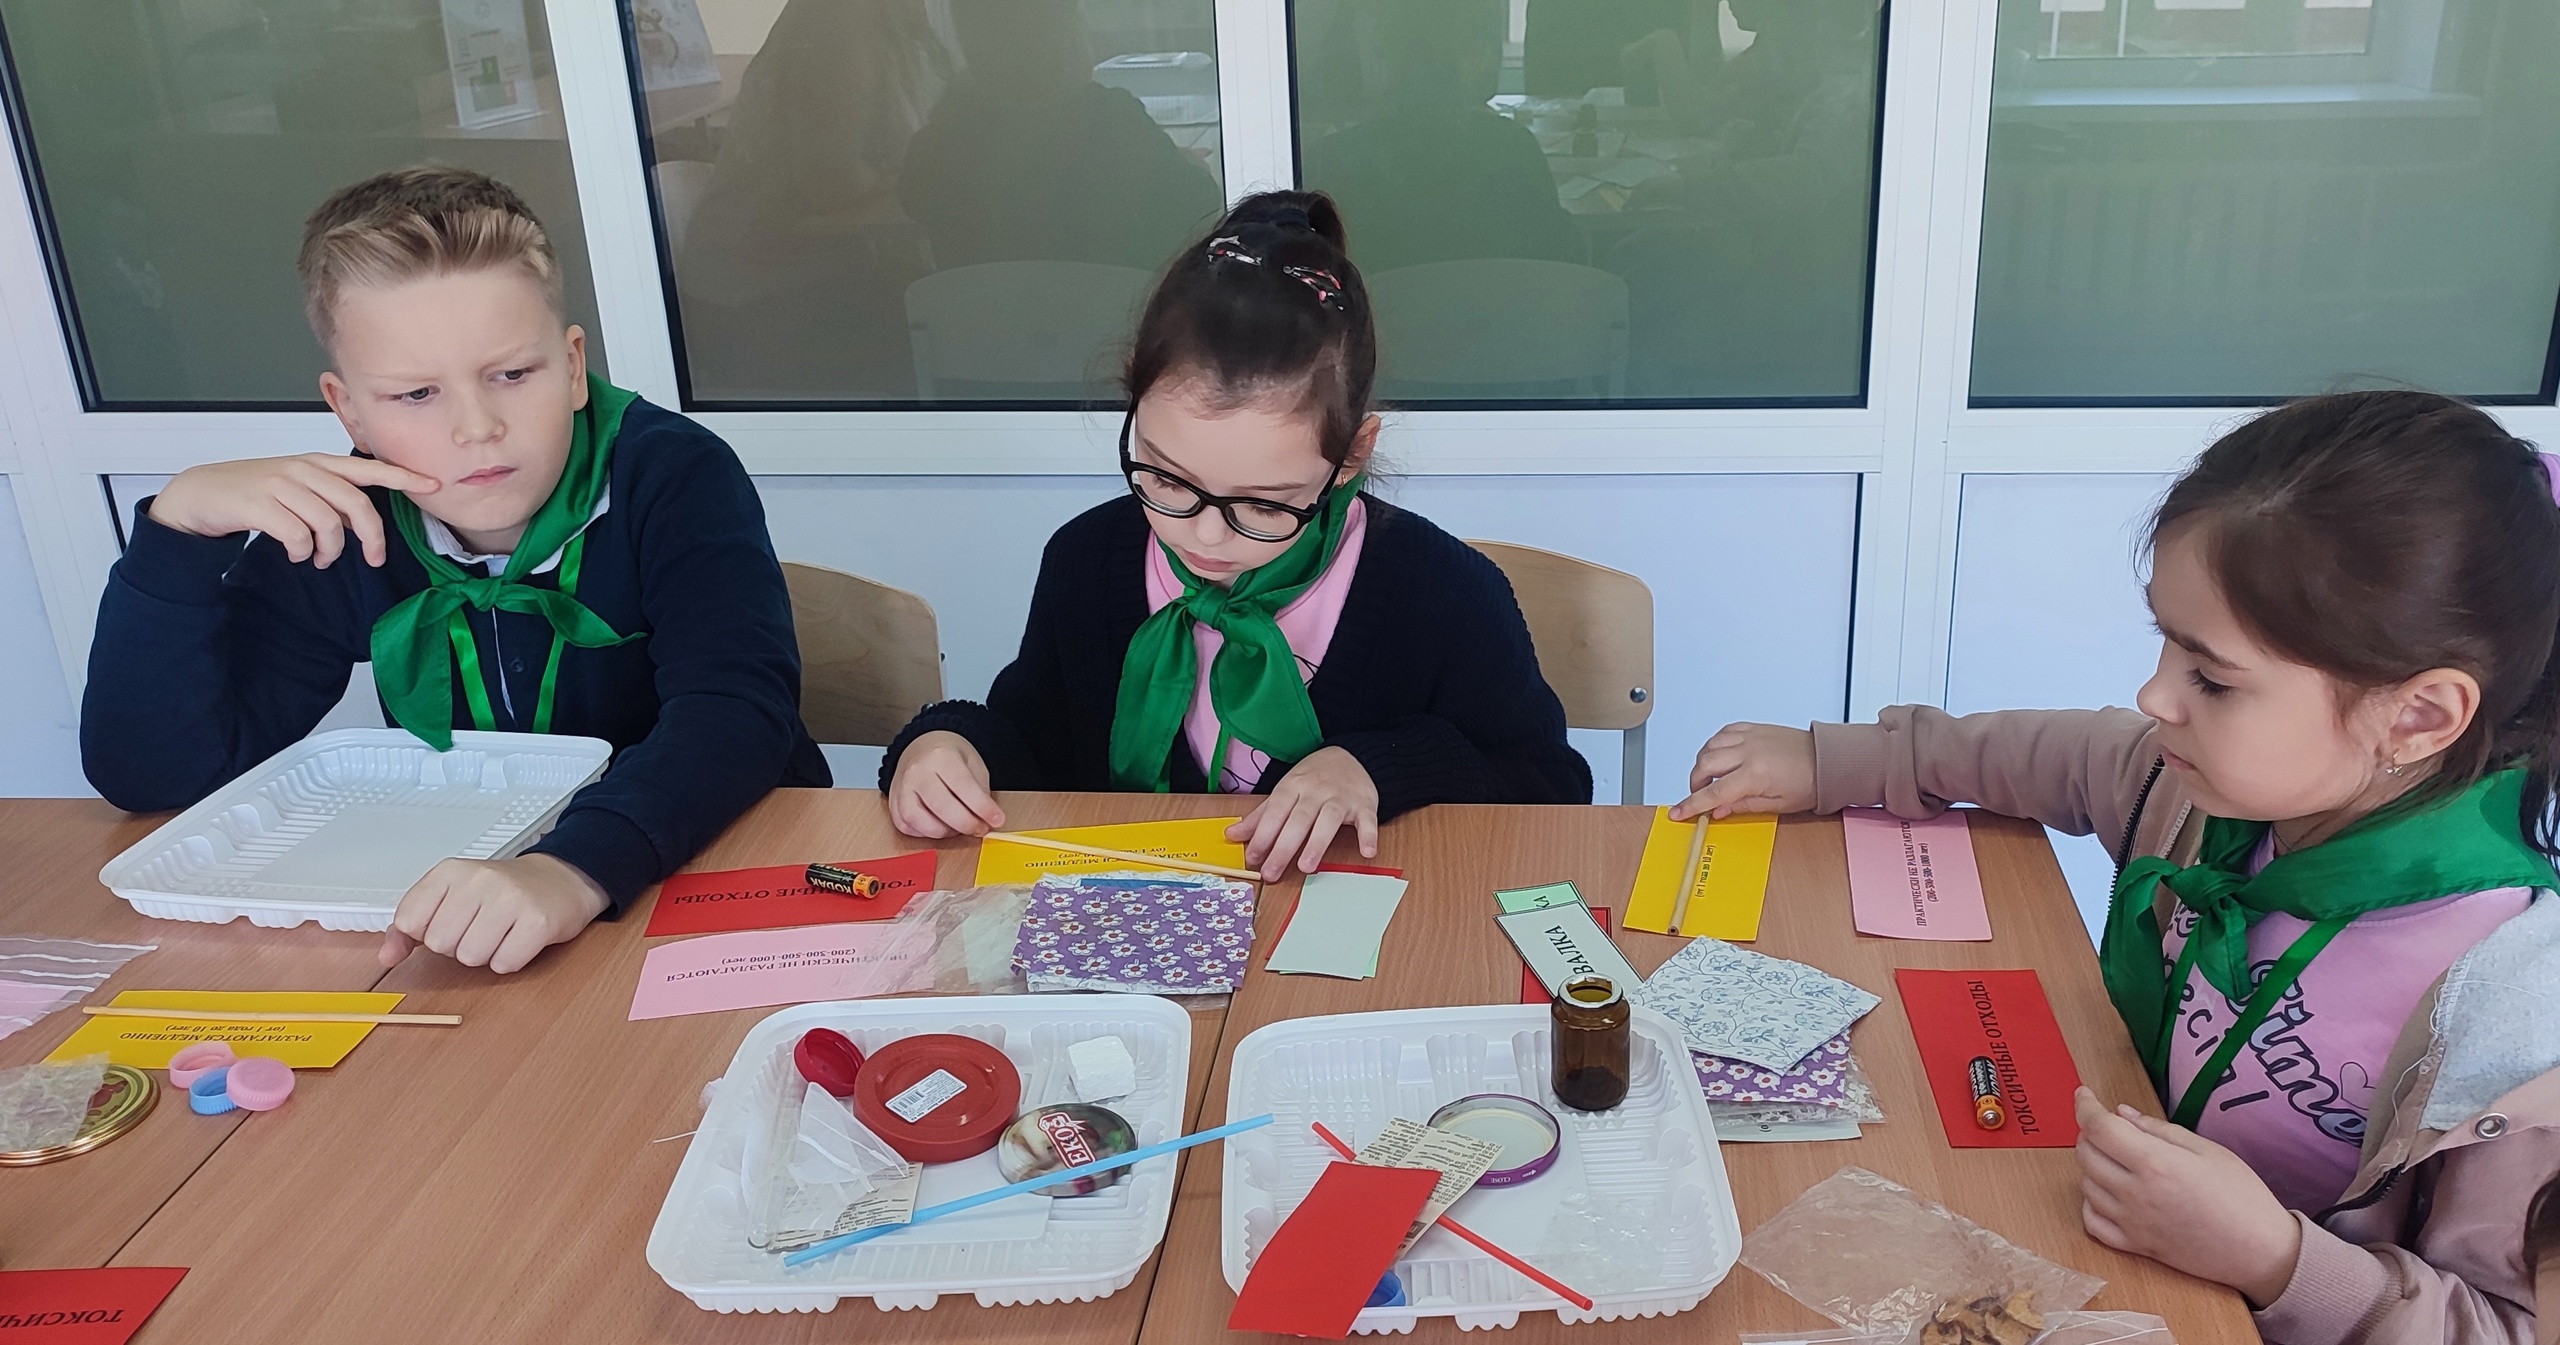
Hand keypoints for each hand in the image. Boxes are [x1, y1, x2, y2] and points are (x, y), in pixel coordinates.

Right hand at [149, 453, 439, 567]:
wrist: (200, 495)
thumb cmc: (253, 494)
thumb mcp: (297, 489)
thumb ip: (329, 499)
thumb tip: (360, 525)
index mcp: (315, 464)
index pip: (367, 467)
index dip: (401, 476)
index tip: (432, 484)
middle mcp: (301, 469)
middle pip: (356, 504)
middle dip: (372, 537)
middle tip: (373, 559)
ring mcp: (280, 484)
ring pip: (328, 524)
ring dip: (330, 550)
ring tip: (318, 558)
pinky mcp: (259, 504)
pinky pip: (297, 535)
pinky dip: (300, 551)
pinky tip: (294, 554)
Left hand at [378, 853, 608, 974]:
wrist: (561, 879)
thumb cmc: (501, 893)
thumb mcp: (450, 898)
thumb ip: (411, 927)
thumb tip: (387, 956)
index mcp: (450, 871)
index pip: (410, 922)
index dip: (429, 932)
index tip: (451, 920)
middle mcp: (479, 879)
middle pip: (441, 944)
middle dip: (459, 946)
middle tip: (482, 926)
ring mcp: (510, 899)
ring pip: (471, 957)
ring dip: (486, 954)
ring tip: (502, 933)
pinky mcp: (538, 921)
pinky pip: (505, 964)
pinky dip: (510, 960)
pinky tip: (519, 940)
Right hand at [888, 731, 1004, 837]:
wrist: (921, 747)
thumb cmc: (948, 756)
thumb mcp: (972, 763)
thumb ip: (980, 791)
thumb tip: (987, 819)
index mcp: (940, 756)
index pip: (963, 786)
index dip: (982, 808)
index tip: (997, 820)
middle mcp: (917, 772)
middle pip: (942, 806)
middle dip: (966, 824)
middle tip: (980, 828)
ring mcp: (901, 788)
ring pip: (921, 821)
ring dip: (945, 831)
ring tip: (958, 826)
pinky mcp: (894, 804)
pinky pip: (908, 827)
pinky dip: (926, 832)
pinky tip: (940, 825)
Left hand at [1229, 746, 1378, 880]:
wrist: (1353, 756)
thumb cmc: (1313, 778)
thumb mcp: (1285, 790)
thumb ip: (1261, 816)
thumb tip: (1232, 835)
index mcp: (1292, 786)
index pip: (1275, 811)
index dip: (1263, 834)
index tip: (1252, 857)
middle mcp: (1315, 791)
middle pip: (1298, 820)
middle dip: (1283, 847)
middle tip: (1271, 872)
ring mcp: (1341, 797)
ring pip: (1328, 820)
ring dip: (1317, 843)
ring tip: (1306, 867)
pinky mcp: (1364, 804)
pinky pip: (1367, 820)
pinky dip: (1368, 835)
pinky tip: (1366, 852)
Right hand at [1669, 722, 1815, 820]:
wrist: (1827, 761)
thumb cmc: (1809, 783)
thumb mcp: (1775, 805)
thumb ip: (1741, 806)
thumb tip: (1717, 810)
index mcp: (1754, 775)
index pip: (1713, 793)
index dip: (1692, 805)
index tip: (1678, 813)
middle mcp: (1748, 752)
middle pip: (1704, 766)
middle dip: (1695, 783)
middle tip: (1699, 795)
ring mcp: (1749, 737)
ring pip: (1709, 746)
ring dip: (1703, 763)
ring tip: (1710, 777)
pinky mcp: (1753, 728)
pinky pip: (1723, 732)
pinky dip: (1715, 744)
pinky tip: (1719, 755)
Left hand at [2074, 1087, 2302, 1306]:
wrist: (2261, 1251)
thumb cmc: (2242, 1196)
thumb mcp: (2207, 1150)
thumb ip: (2158, 1129)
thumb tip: (2121, 1113)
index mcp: (2155, 1163)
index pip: (2098, 1128)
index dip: (2085, 1106)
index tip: (2084, 1094)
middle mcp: (2135, 1193)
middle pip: (2085, 1153)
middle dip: (2090, 1132)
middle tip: (2111, 1127)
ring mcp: (2132, 1222)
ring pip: (2085, 1185)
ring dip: (2092, 1165)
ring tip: (2118, 1159)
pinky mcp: (2135, 1246)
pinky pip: (2092, 1221)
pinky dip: (2092, 1203)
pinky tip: (2109, 1193)